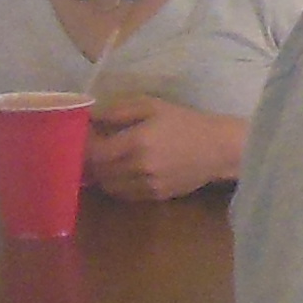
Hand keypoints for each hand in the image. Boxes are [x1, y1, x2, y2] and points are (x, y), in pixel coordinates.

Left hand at [85, 95, 239, 202]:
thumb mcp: (152, 106)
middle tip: (93, 147)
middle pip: (99, 171)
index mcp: (137, 142)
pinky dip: (118, 184)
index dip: (85, 145)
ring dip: (103, 174)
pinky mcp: (156, 196)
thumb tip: (90, 115)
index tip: (85, 135)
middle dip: (92, 161)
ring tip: (108, 160)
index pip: (95, 152)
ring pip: (109, 186)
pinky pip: (125, 194)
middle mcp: (139, 167)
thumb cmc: (184, 122)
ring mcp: (148, 185)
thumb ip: (118, 111)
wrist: (218, 148)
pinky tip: (124, 171)